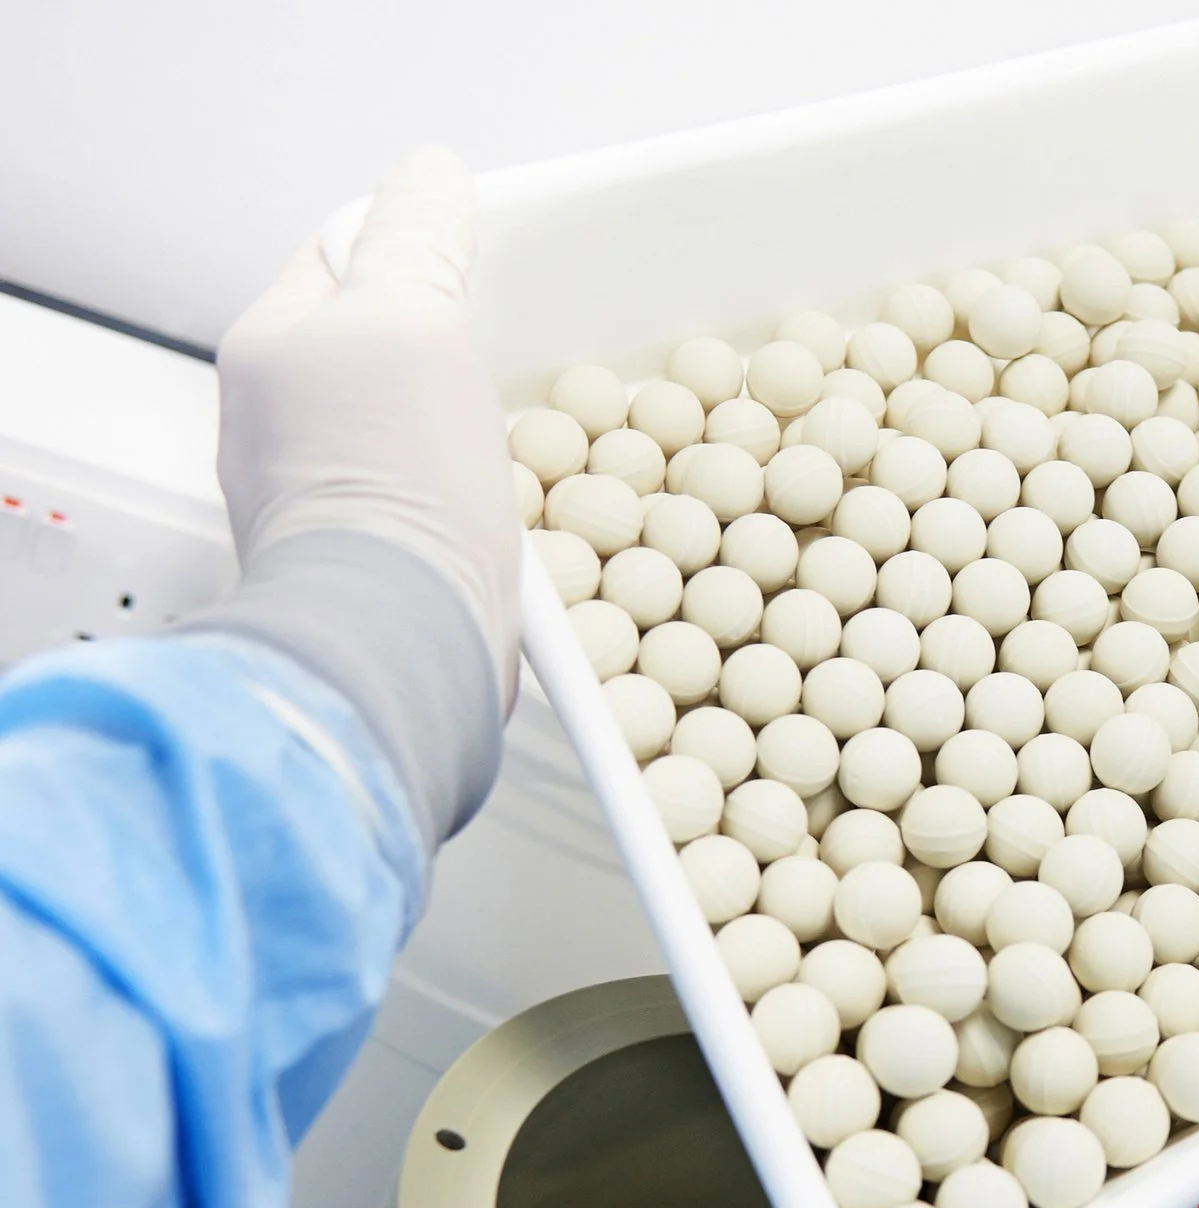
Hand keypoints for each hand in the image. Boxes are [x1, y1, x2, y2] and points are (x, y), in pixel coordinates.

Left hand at [215, 149, 519, 707]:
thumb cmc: (392, 478)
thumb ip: (416, 240)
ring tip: (526, 439)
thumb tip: (432, 174)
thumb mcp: (407, 317)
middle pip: (389, 348)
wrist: (405, 640)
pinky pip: (448, 505)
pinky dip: (489, 502)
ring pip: (424, 430)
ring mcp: (337, 502)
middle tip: (517, 355)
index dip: (413, 249)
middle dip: (458, 347)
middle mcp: (287, 428)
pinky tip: (526, 510)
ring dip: (483, 431)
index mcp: (270, 354)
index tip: (479, 267)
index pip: (340, 259)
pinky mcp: (390, 565)